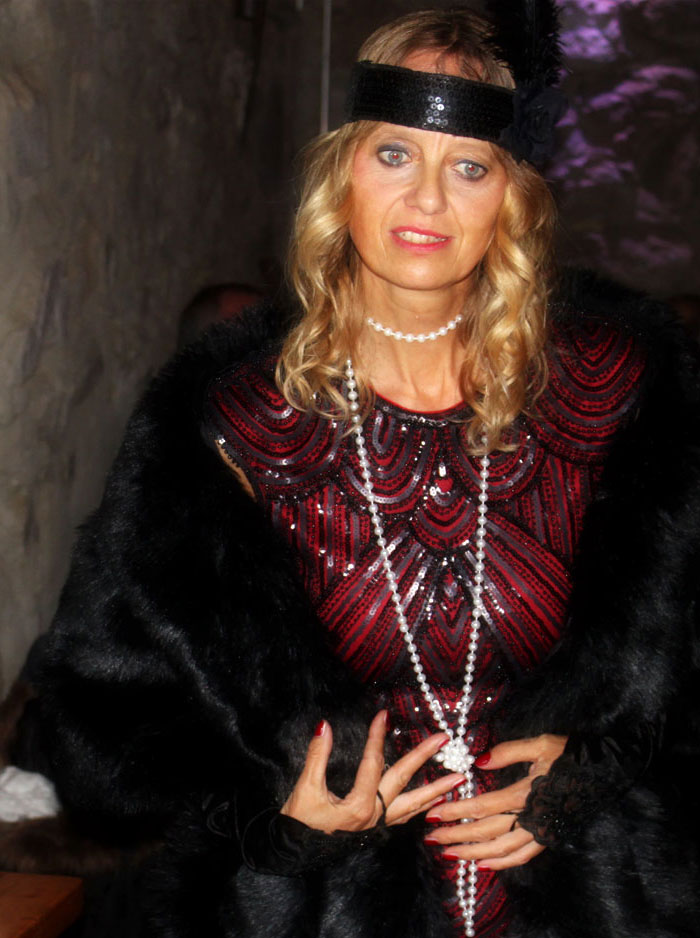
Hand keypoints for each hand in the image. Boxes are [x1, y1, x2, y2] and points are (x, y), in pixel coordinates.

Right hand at [281, 711, 465, 833]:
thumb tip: (324, 726)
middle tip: (443, 740)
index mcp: (359, 805)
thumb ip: (317, 756)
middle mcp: (374, 815)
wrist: (293, 852)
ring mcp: (378, 824)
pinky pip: (406, 817)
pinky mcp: (377, 828)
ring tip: (457, 780)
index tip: (384, 715)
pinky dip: (422, 808)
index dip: (377, 737)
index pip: (372, 764)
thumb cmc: (299, 822)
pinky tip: (434, 803)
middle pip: (403, 781)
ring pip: (412, 805)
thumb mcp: (305, 788)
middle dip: (423, 758)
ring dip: (435, 791)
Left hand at [423, 733, 566, 869]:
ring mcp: (540, 832)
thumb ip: (508, 752)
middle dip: (456, 836)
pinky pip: (521, 857)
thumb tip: (480, 761)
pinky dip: (501, 863)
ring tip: (449, 854)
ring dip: (473, 854)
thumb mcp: (539, 745)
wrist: (602, 773)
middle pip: (487, 832)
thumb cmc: (569, 755)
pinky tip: (483, 864)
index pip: (483, 806)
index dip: (456, 811)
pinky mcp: (547, 838)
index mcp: (526, 794)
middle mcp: (531, 818)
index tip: (434, 814)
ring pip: (501, 850)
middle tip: (431, 838)